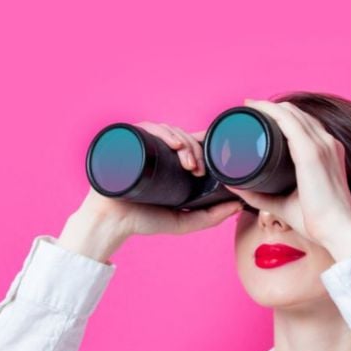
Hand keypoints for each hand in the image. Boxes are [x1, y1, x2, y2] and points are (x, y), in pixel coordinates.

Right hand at [60, 122, 243, 262]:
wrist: (111, 223)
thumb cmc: (142, 220)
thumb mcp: (184, 221)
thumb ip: (211, 217)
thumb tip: (239, 205)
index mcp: (169, 162)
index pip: (191, 143)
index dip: (205, 145)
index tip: (217, 158)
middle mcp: (156, 150)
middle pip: (182, 136)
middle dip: (196, 149)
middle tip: (199, 169)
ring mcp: (142, 144)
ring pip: (168, 130)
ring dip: (184, 142)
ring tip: (190, 164)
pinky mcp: (126, 140)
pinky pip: (147, 127)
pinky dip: (163, 132)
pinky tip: (175, 145)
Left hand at [223, 99, 350, 259]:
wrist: (337, 230)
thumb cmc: (317, 221)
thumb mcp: (284, 202)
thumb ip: (259, 195)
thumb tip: (235, 186)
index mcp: (326, 152)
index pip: (303, 124)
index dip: (281, 115)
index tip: (258, 115)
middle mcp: (327, 143)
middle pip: (296, 114)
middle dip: (271, 108)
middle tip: (248, 110)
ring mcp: (322, 144)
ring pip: (291, 113)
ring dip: (268, 106)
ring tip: (248, 106)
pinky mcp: (312, 152)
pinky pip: (289, 121)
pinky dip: (271, 112)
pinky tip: (256, 108)